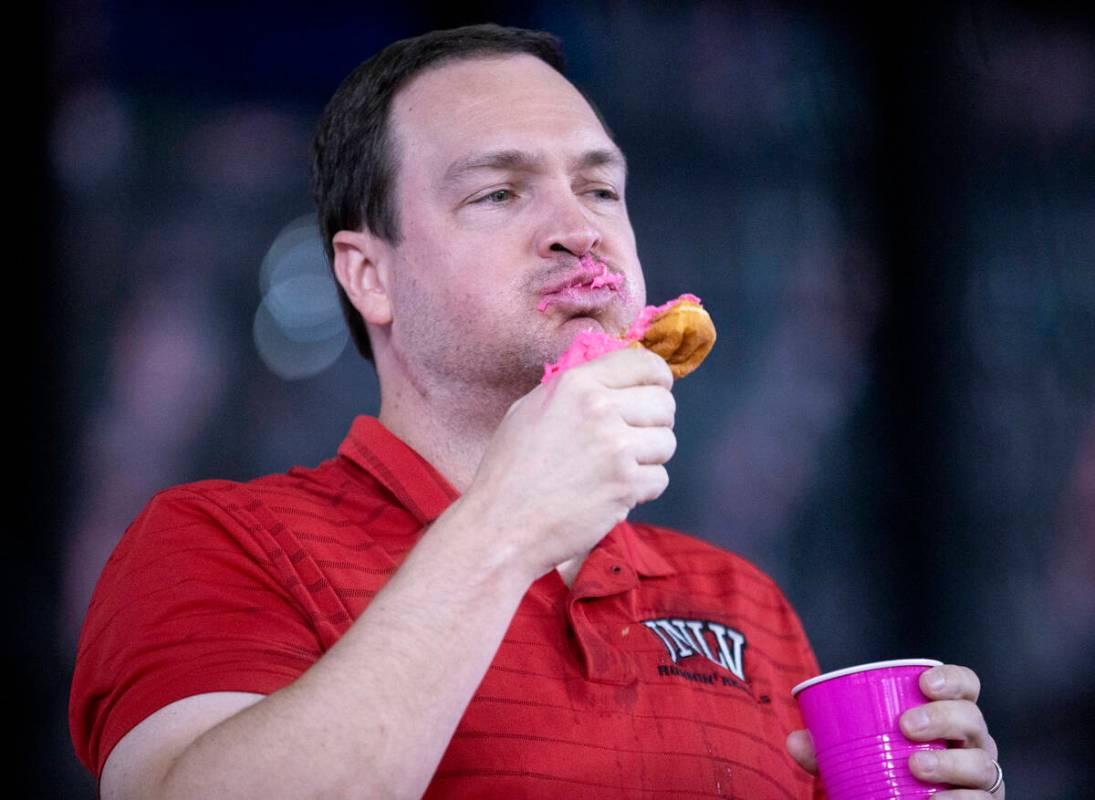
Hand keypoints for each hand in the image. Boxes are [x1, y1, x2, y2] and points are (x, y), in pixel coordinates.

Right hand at [463, 347, 676, 578]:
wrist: (501, 524)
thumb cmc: (509, 470)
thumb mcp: (532, 409)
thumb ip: (576, 391)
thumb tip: (616, 383)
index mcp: (576, 384)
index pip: (645, 364)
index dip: (657, 379)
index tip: (655, 391)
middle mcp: (600, 409)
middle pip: (664, 404)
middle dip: (654, 422)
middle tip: (631, 440)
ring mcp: (616, 448)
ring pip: (667, 442)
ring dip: (649, 458)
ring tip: (616, 469)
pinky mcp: (626, 485)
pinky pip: (660, 478)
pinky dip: (642, 490)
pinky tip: (612, 493)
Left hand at [786, 664, 1003, 797]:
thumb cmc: (887, 772)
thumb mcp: (856, 756)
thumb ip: (826, 748)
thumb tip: (794, 741)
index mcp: (948, 716)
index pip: (966, 686)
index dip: (953, 679)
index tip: (924, 682)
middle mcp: (973, 743)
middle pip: (972, 720)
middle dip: (943, 718)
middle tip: (907, 726)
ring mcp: (981, 778)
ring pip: (982, 764)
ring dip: (949, 763)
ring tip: (915, 767)